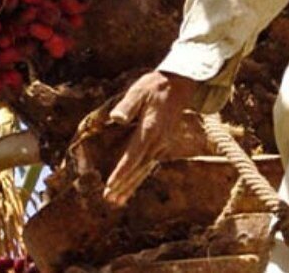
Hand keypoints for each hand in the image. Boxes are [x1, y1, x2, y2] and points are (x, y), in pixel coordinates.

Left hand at [102, 70, 199, 205]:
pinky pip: (149, 165)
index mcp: (150, 129)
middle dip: (123, 185)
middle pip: (139, 167)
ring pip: (144, 169)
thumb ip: (127, 105)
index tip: (110, 185)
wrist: (179, 86)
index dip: (121, 171)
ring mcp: (162, 144)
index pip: (133, 154)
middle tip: (109, 199)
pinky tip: (130, 188)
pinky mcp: (163, 145)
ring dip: (130, 186)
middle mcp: (158, 140)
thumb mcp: (139, 90)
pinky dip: (139, 178)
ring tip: (117, 202)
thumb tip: (115, 118)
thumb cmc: (154, 86)